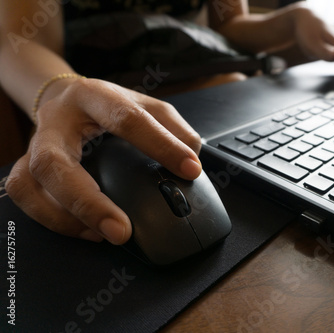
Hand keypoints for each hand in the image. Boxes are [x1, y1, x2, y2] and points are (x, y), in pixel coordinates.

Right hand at [5, 78, 201, 244]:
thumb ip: (173, 127)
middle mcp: (56, 120)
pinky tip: (87, 230)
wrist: (66, 98)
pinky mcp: (27, 166)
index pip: (126, 118)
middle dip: (88, 201)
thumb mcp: (145, 105)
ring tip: (104, 234)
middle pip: (55, 162)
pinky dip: (54, 219)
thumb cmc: (108, 105)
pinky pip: (25, 197)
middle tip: (122, 231)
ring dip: (65, 217)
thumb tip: (193, 157)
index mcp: (93, 96)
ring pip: (29, 184)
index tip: (189, 170)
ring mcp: (35, 145)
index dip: (160, 144)